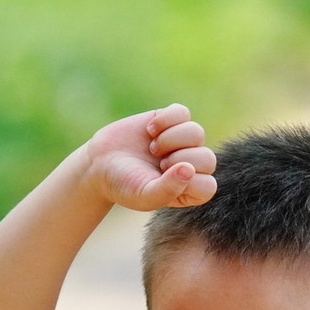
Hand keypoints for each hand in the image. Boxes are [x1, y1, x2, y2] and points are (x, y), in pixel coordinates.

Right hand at [83, 103, 216, 211]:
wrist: (101, 163)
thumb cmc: (124, 185)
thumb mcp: (144, 196)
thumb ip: (168, 189)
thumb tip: (189, 169)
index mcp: (189, 190)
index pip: (208, 186)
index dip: (188, 180)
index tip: (163, 178)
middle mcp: (191, 166)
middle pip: (207, 158)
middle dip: (179, 158)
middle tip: (158, 163)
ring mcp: (182, 142)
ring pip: (197, 133)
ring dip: (171, 139)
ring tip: (152, 147)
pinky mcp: (170, 121)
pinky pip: (182, 113)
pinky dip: (166, 119)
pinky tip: (150, 130)